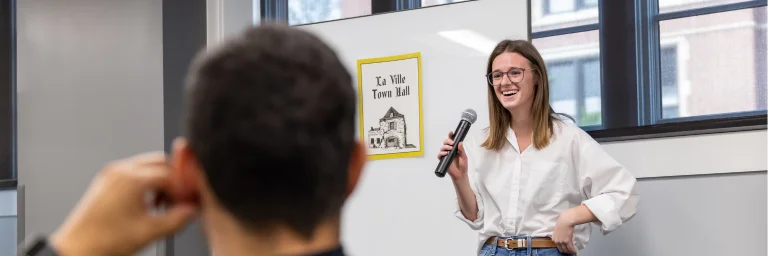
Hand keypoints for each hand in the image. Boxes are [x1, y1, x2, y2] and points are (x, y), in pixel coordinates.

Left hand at [50, 152, 198, 255]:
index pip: (170, 173)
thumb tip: (191, 211)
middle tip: (180, 198)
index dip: (183, 188)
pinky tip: (148, 203)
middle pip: (159, 162)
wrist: (76, 249)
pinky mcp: (106, 182)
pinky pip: (133, 174)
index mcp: (132, 179)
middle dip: (173, 179)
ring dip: (160, 181)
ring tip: (163, 203)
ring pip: (147, 166)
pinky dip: (146, 183)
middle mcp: (120, 171)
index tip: (188, 201)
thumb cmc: (104, 241)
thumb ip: (177, 219)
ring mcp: (111, 175)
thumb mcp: (150, 232)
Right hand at [436, 131, 467, 179]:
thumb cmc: (463, 166)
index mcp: (455, 149)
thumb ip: (461, 150)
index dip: (451, 136)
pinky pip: (439, 155)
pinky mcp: (443, 160)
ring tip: (449, 149)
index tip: (451, 133)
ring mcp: (446, 155)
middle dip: (447, 141)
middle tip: (451, 143)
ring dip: (445, 147)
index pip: (452, 141)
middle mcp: (450, 151)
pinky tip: (445, 153)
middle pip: (446, 143)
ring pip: (442, 148)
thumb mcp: (464, 157)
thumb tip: (460, 143)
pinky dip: (441, 153)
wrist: (460, 175)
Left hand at [552, 210, 577, 253]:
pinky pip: (571, 248)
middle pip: (562, 249)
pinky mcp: (567, 241)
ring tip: (573, 252)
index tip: (565, 249)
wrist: (565, 220)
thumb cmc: (562, 222)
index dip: (562, 249)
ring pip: (566, 250)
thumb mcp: (557, 229)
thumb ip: (558, 234)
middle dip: (566, 252)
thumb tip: (561, 236)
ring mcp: (562, 241)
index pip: (558, 246)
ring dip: (570, 252)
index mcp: (554, 238)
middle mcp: (557, 241)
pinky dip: (573, 251)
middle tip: (570, 252)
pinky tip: (575, 252)